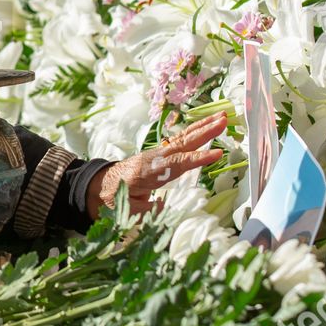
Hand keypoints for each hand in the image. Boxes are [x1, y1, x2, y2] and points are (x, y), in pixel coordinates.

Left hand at [86, 112, 228, 218]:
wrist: (102, 184)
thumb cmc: (115, 197)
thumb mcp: (127, 209)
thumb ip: (144, 208)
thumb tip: (162, 204)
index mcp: (147, 172)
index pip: (176, 165)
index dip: (197, 159)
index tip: (216, 153)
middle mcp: (155, 158)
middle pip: (183, 144)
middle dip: (204, 133)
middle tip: (224, 121)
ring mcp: (158, 153)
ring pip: (183, 138)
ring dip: (203, 126)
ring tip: (222, 116)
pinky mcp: (161, 153)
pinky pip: (181, 140)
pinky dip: (196, 131)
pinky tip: (208, 124)